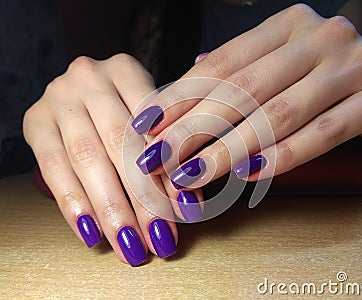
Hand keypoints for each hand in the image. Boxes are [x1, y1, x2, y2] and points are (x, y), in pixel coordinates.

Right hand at [23, 54, 203, 265]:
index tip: (186, 212)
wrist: (80, 88)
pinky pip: (52, 167)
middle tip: (159, 239)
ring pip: (86, 159)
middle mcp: (89, 77)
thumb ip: (169, 151)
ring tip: (130, 245)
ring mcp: (57, 98)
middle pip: (119, 144)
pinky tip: (91, 234)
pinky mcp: (34, 120)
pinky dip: (73, 204)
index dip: (169, 172)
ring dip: (110, 209)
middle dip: (142, 199)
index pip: (152, 127)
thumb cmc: (125, 106)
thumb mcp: (151, 115)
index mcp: (125, 69)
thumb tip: (189, 203)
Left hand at [132, 4, 361, 188]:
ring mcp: (353, 65)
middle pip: (244, 89)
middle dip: (196, 127)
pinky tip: (250, 175)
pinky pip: (323, 133)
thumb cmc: (320, 76)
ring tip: (194, 174)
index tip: (148, 124)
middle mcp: (320, 37)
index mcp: (287, 24)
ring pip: (279, 114)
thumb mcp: (279, 63)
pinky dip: (284, 156)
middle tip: (161, 157)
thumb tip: (177, 91)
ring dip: (230, 149)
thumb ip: (235, 73)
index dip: (182, 95)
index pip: (222, 62)